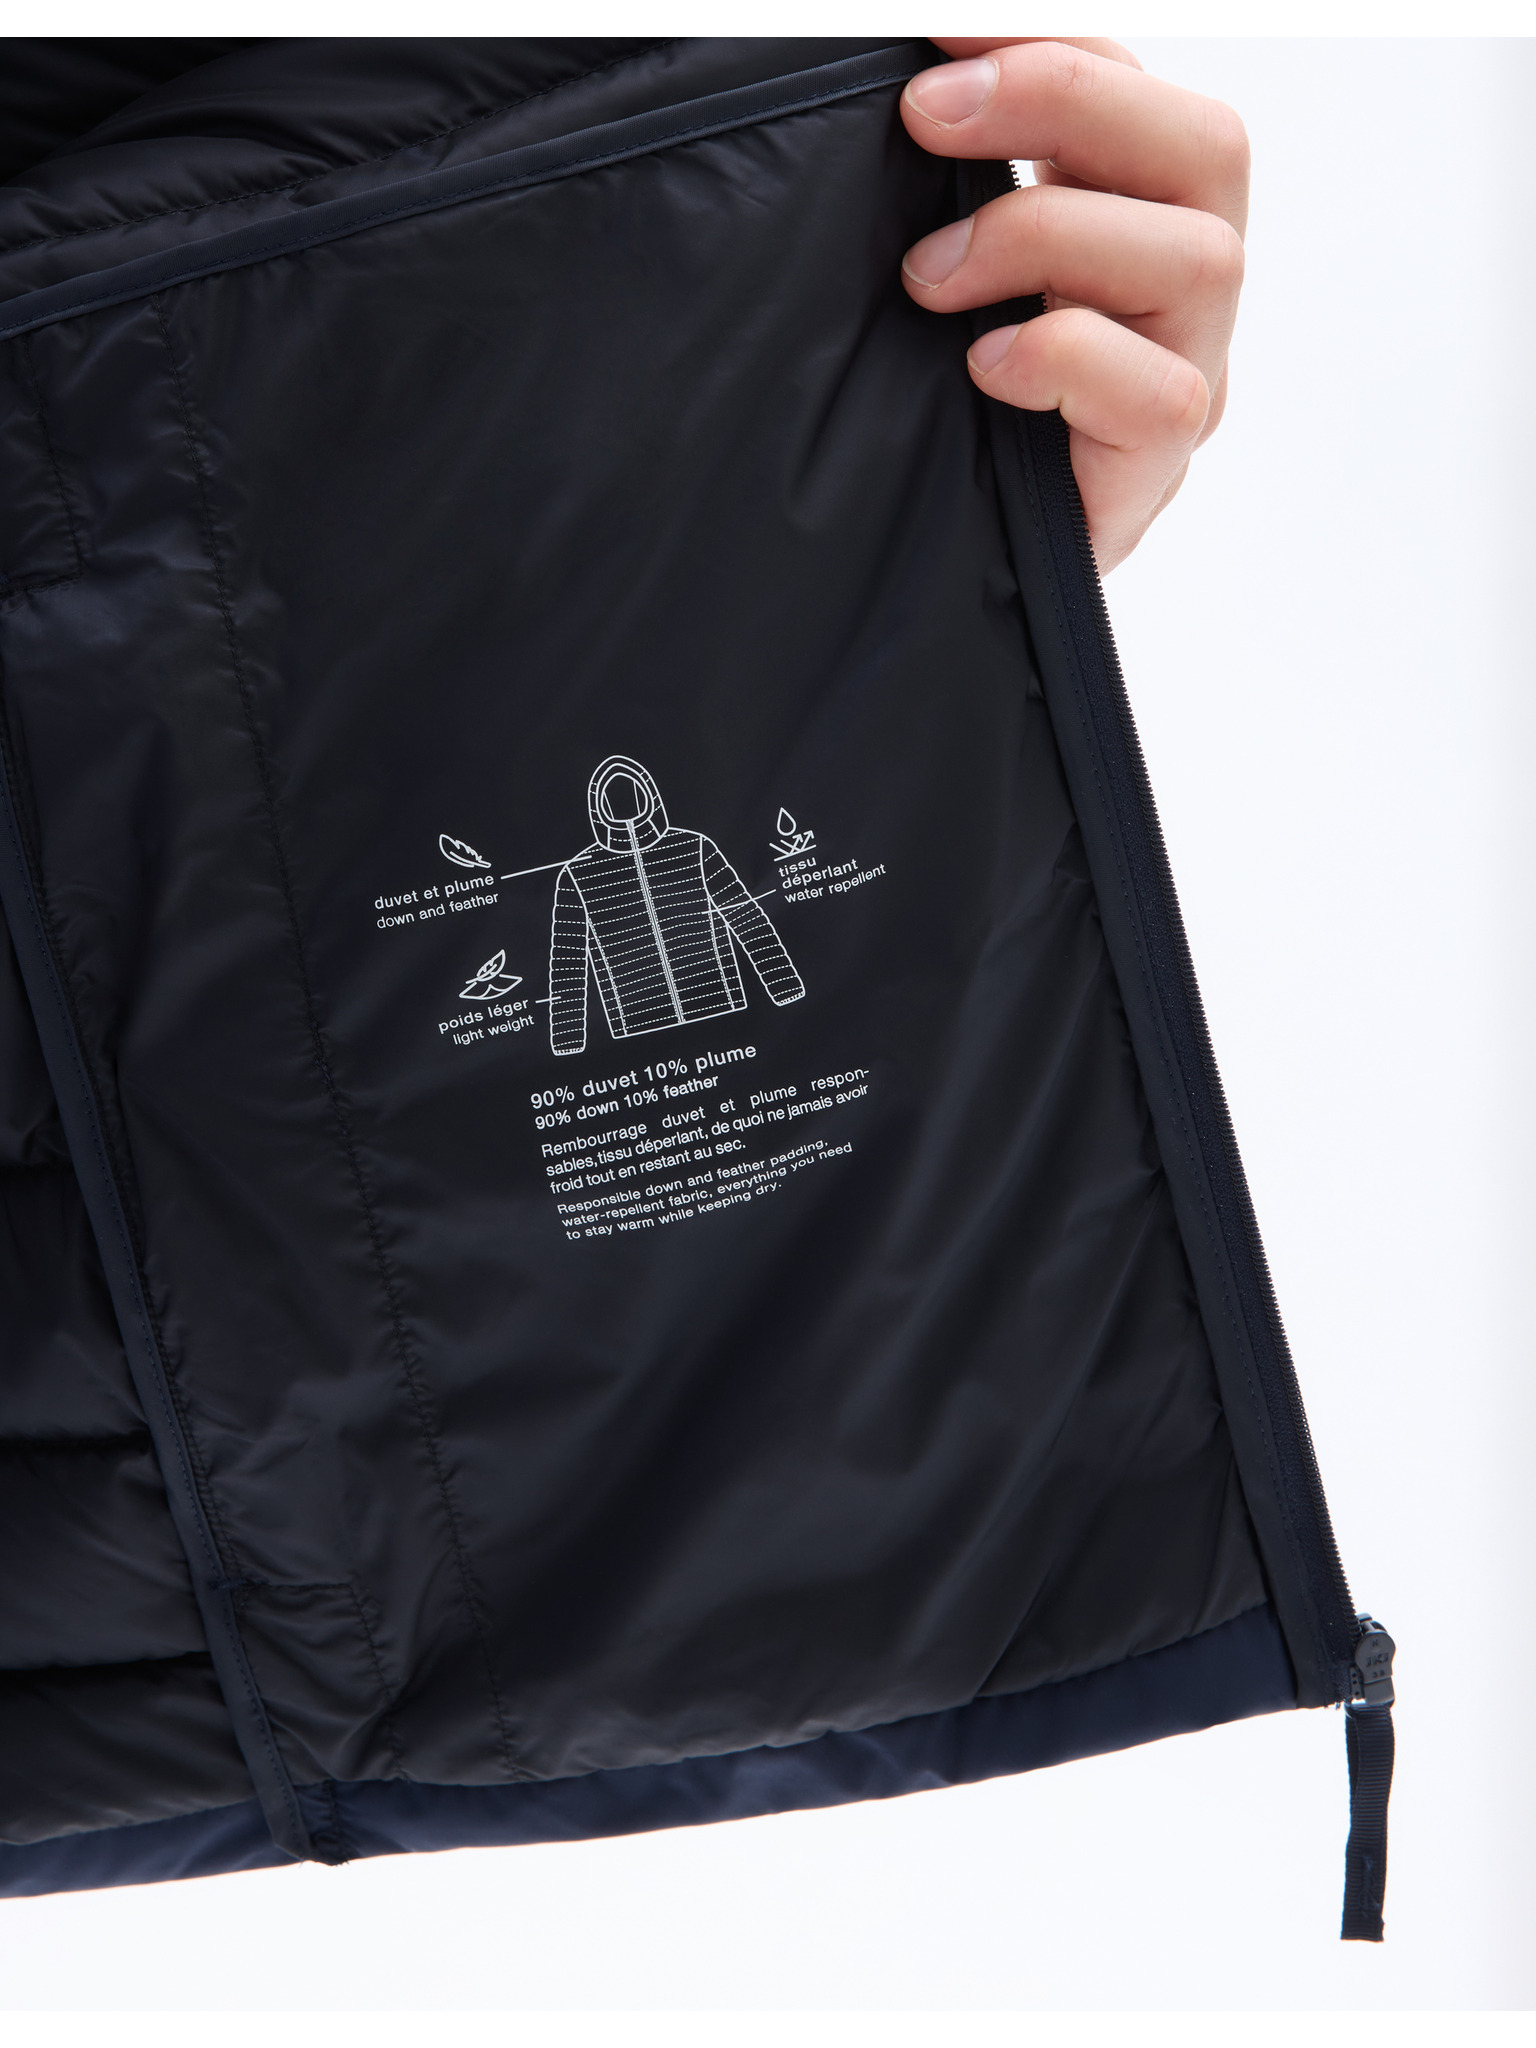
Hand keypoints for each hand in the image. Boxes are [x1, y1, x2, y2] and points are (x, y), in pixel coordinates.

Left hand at [900, 39, 1247, 573]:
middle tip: (930, 115)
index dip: (1050, 40)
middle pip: (1207, 148)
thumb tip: (911, 91)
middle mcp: (1184, 293)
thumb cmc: (943, 417)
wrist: (952, 573)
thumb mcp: (946, 280)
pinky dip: (1064, 358)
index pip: (1138, 93)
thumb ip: (954, 187)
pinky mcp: (1157, 471)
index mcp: (1141, 218)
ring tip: (930, 275)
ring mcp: (1186, 380)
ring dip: (1046, 236)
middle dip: (1063, 100)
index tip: (939, 34)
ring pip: (1200, 260)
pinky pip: (1159, 394)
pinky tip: (983, 367)